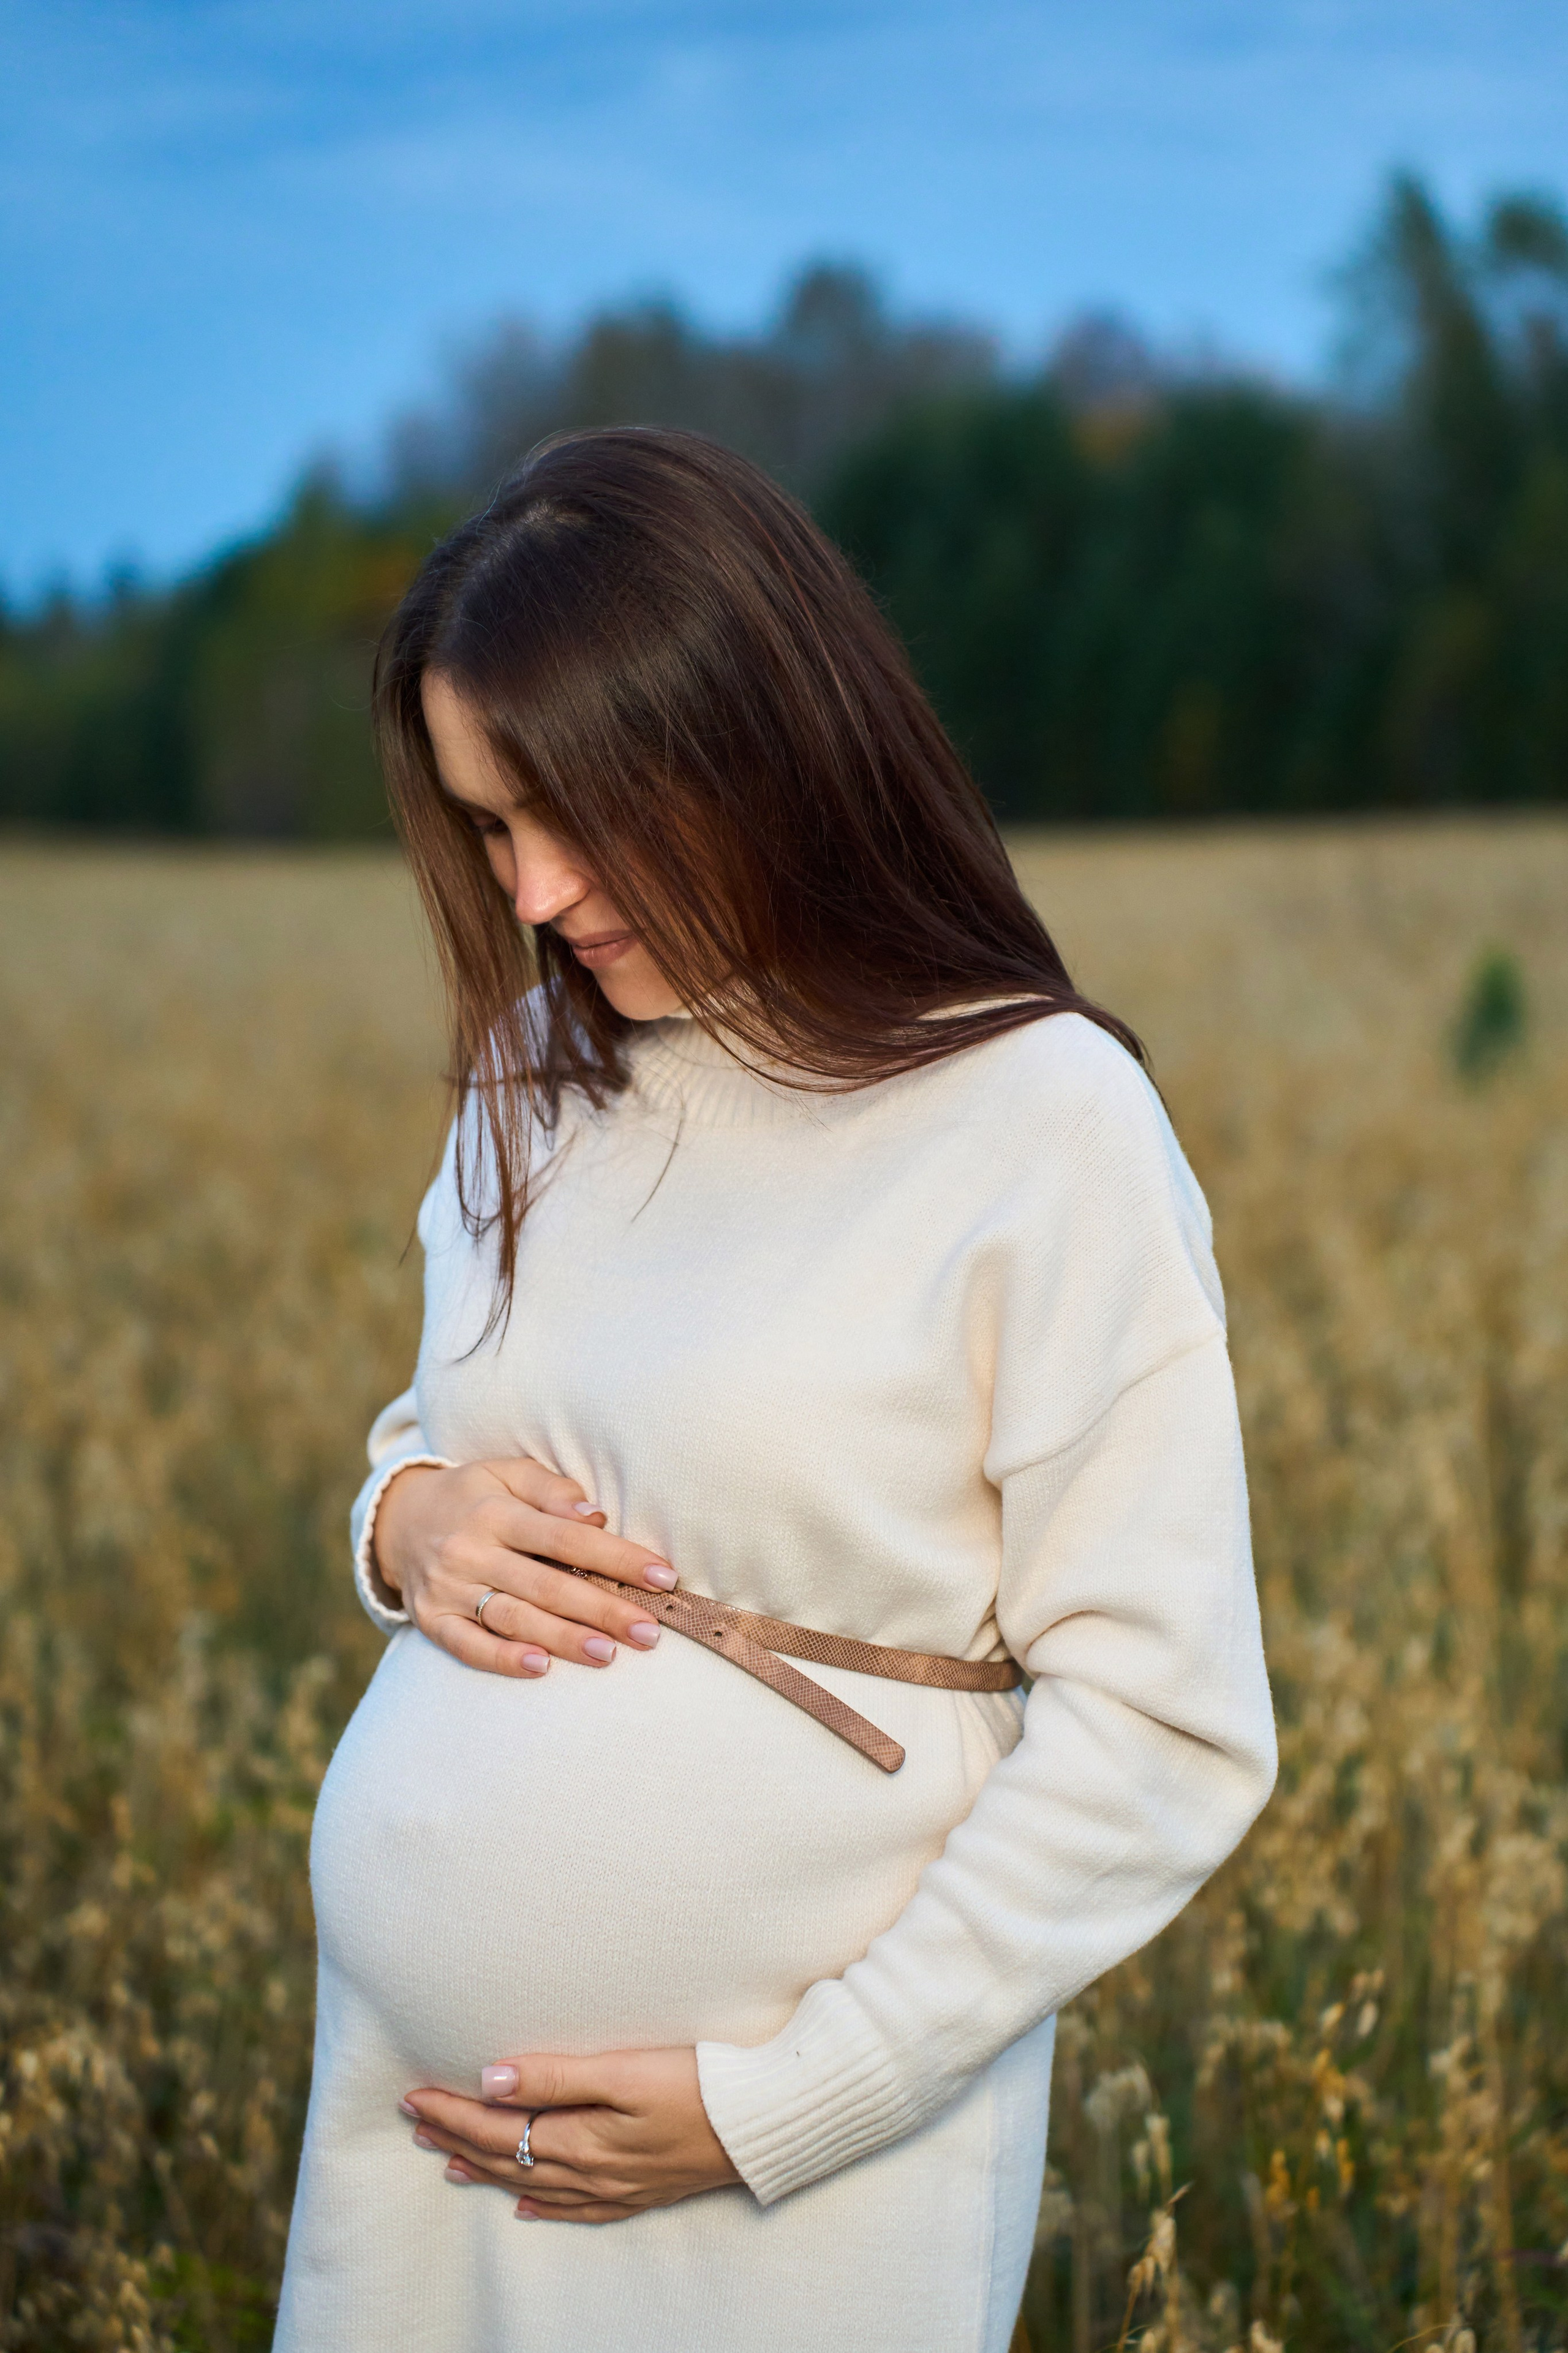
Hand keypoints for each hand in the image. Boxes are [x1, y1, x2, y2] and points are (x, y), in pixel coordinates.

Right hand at [373, 1457, 679, 1678]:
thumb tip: (595, 1515)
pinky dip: (501, 1658)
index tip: (663, 1577)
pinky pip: (467, 1645)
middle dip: (602, 1609)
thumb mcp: (507, 1474)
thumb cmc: (472, 1496)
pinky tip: (539, 1668)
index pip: (567, 1537)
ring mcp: (449, 1588)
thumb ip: (552, 1490)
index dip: (617, 1558)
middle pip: (547, 1584)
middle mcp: (471, 1550)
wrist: (398, 1520)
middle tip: (648, 1631)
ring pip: (513, 1618)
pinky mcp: (431, 1620)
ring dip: (563, 1639)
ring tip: (609, 1653)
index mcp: (496, 1511)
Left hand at [399, 2048, 741, 2221]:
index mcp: (582, 2139)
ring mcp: (616, 2188)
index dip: (453, 2112)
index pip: (498, 2128)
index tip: (414, 2095)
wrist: (762, 2124)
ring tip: (448, 2160)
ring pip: (533, 2185)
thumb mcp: (625, 2070)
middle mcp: (591, 2172)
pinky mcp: (640, 2192)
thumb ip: (556, 2076)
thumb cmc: (698, 2083)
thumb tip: (490, 2080)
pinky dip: (543, 2206)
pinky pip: (576, 2210)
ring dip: (487, 2170)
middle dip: (457, 2138)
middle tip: (415, 2122)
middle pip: (507, 2158)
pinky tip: (526, 2206)